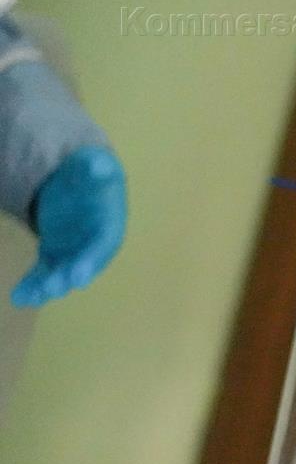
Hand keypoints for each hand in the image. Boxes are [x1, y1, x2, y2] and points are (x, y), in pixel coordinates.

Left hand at [11, 146, 125, 306]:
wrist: (81, 182)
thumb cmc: (92, 175)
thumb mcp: (96, 166)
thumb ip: (97, 168)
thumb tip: (97, 167)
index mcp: (109, 226)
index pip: (102, 246)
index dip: (91, 262)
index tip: (78, 277)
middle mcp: (94, 247)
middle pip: (81, 266)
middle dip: (66, 278)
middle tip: (52, 289)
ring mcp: (73, 254)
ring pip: (60, 274)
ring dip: (45, 287)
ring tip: (27, 297)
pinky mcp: (55, 256)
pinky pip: (43, 273)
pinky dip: (31, 285)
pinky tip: (18, 296)